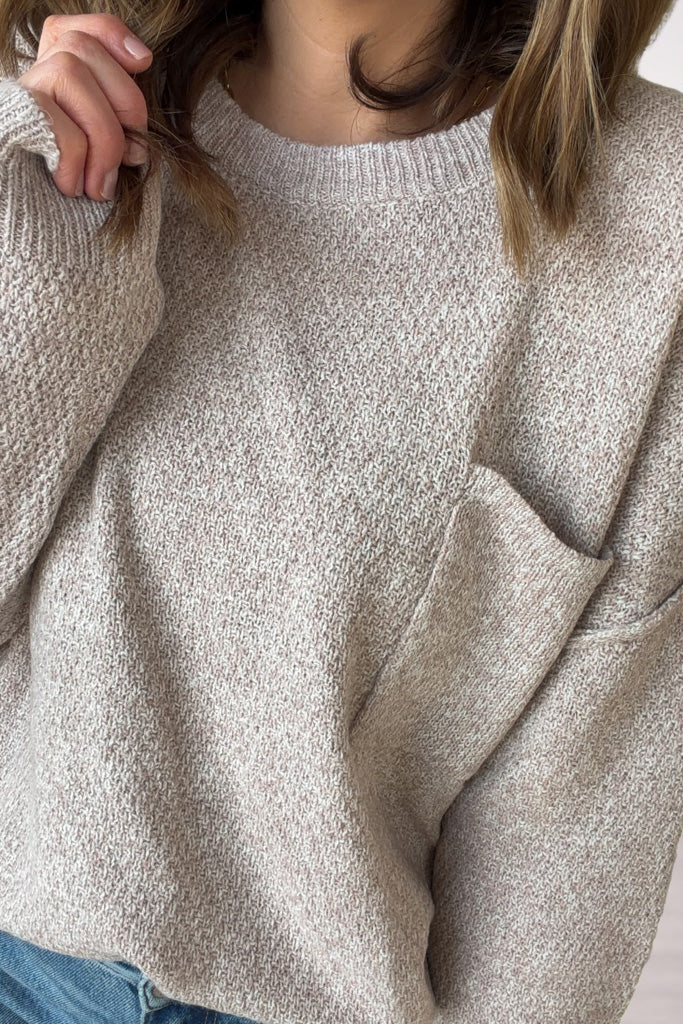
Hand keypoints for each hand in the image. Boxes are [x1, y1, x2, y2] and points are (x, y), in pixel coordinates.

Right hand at [16, 12, 152, 200]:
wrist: (41, 243)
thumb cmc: (74, 211)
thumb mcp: (106, 167)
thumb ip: (119, 135)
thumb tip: (140, 139)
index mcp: (57, 87)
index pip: (79, 32)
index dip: (110, 34)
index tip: (144, 62)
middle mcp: (31, 84)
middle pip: (81, 47)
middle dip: (124, 100)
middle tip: (132, 158)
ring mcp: (15, 100)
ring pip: (69, 71)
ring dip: (102, 135)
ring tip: (100, 186)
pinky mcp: (5, 121)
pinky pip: (51, 115)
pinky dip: (73, 156)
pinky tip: (71, 187)